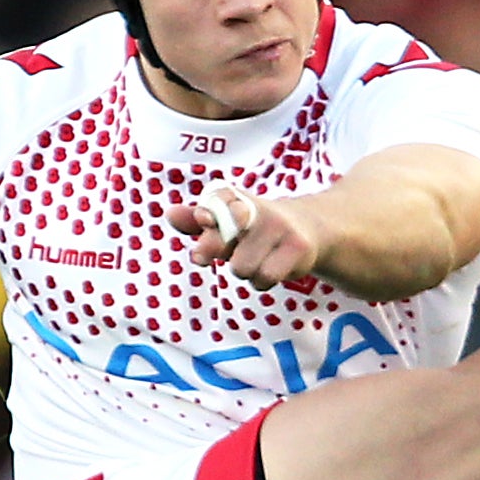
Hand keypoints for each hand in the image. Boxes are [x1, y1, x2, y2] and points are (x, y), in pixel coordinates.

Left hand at [166, 185, 323, 291]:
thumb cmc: (256, 229)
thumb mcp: (226, 222)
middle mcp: (258, 207)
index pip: (217, 200)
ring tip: (256, 258)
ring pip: (242, 267)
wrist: (309, 228)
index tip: (203, 220)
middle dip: (218, 252)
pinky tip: (270, 268)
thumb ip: (195, 221)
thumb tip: (169, 213)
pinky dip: (261, 281)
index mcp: (236, 197)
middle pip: (222, 241)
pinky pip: (264, 278)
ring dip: (244, 271)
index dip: (205, 213)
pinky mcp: (297, 247)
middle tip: (233, 251)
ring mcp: (279, 226)